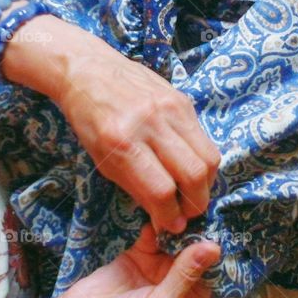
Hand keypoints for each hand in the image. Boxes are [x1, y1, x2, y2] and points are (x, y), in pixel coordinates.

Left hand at [39, 23, 220, 233]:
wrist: (90, 70)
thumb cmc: (89, 119)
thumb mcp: (100, 158)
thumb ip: (135, 186)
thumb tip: (165, 214)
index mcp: (121, 143)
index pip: (160, 190)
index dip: (171, 215)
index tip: (172, 226)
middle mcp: (150, 124)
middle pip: (193, 175)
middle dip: (196, 203)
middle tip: (189, 213)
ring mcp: (171, 109)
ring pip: (208, 158)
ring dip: (206, 184)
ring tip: (194, 193)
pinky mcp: (184, 101)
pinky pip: (205, 139)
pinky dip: (203, 161)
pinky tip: (192, 168)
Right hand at [46, 224, 219, 297]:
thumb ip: (185, 276)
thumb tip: (214, 247)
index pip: (211, 274)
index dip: (214, 251)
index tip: (219, 225)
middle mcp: (178, 287)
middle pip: (195, 255)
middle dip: (197, 234)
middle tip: (199, 208)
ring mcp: (157, 271)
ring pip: (176, 243)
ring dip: (177, 227)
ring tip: (181, 207)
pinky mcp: (137, 257)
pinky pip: (153, 238)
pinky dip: (156, 226)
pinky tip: (159, 212)